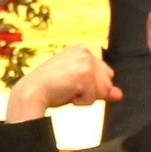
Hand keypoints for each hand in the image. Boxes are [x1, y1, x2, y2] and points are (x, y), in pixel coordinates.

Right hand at [4, 45, 122, 122]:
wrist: (31, 94)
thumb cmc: (50, 90)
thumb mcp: (78, 85)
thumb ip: (100, 87)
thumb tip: (119, 95)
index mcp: (81, 49)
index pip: (105, 74)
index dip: (91, 86)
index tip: (69, 84)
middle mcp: (85, 51)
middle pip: (107, 82)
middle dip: (91, 92)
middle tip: (68, 88)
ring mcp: (85, 61)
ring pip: (103, 90)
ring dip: (86, 98)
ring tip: (66, 91)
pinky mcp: (84, 73)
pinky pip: (94, 98)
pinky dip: (81, 102)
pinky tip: (66, 94)